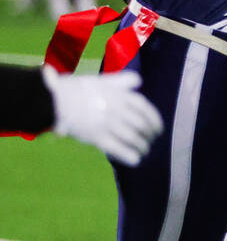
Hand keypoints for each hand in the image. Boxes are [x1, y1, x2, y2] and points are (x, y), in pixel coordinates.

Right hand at [44, 67, 162, 164]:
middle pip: (142, 126)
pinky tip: (136, 160)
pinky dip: (129, 155)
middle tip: (151, 141)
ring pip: (133, 138)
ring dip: (142, 147)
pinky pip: (117, 149)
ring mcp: (108, 124)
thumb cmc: (79, 89)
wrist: (56, 100)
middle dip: (150, 135)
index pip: (146, 110)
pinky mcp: (96, 137)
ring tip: (144, 150)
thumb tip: (138, 81)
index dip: (155, 121)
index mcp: (121, 96)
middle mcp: (118, 110)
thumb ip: (122, 80)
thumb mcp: (104, 79)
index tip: (158, 129)